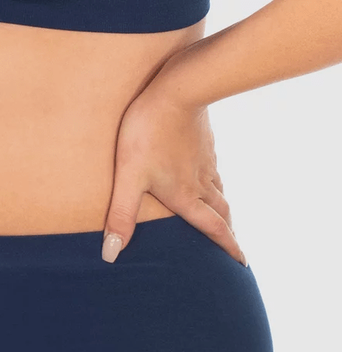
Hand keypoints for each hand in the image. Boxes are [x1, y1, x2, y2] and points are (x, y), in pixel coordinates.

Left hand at [101, 76, 246, 265]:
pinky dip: (215, 185)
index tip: (241, 264)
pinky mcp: (204, 141)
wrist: (178, 85)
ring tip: (223, 220)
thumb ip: (120, 216)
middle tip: (234, 249)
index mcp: (186, 196)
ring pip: (219, 191)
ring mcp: (205, 160)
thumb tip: (111, 255)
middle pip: (222, 213)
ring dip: (223, 210)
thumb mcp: (129, 177)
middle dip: (228, 232)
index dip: (228, 248)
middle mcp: (201, 182)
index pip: (213, 228)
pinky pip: (214, 170)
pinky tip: (208, 180)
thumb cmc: (148, 131)